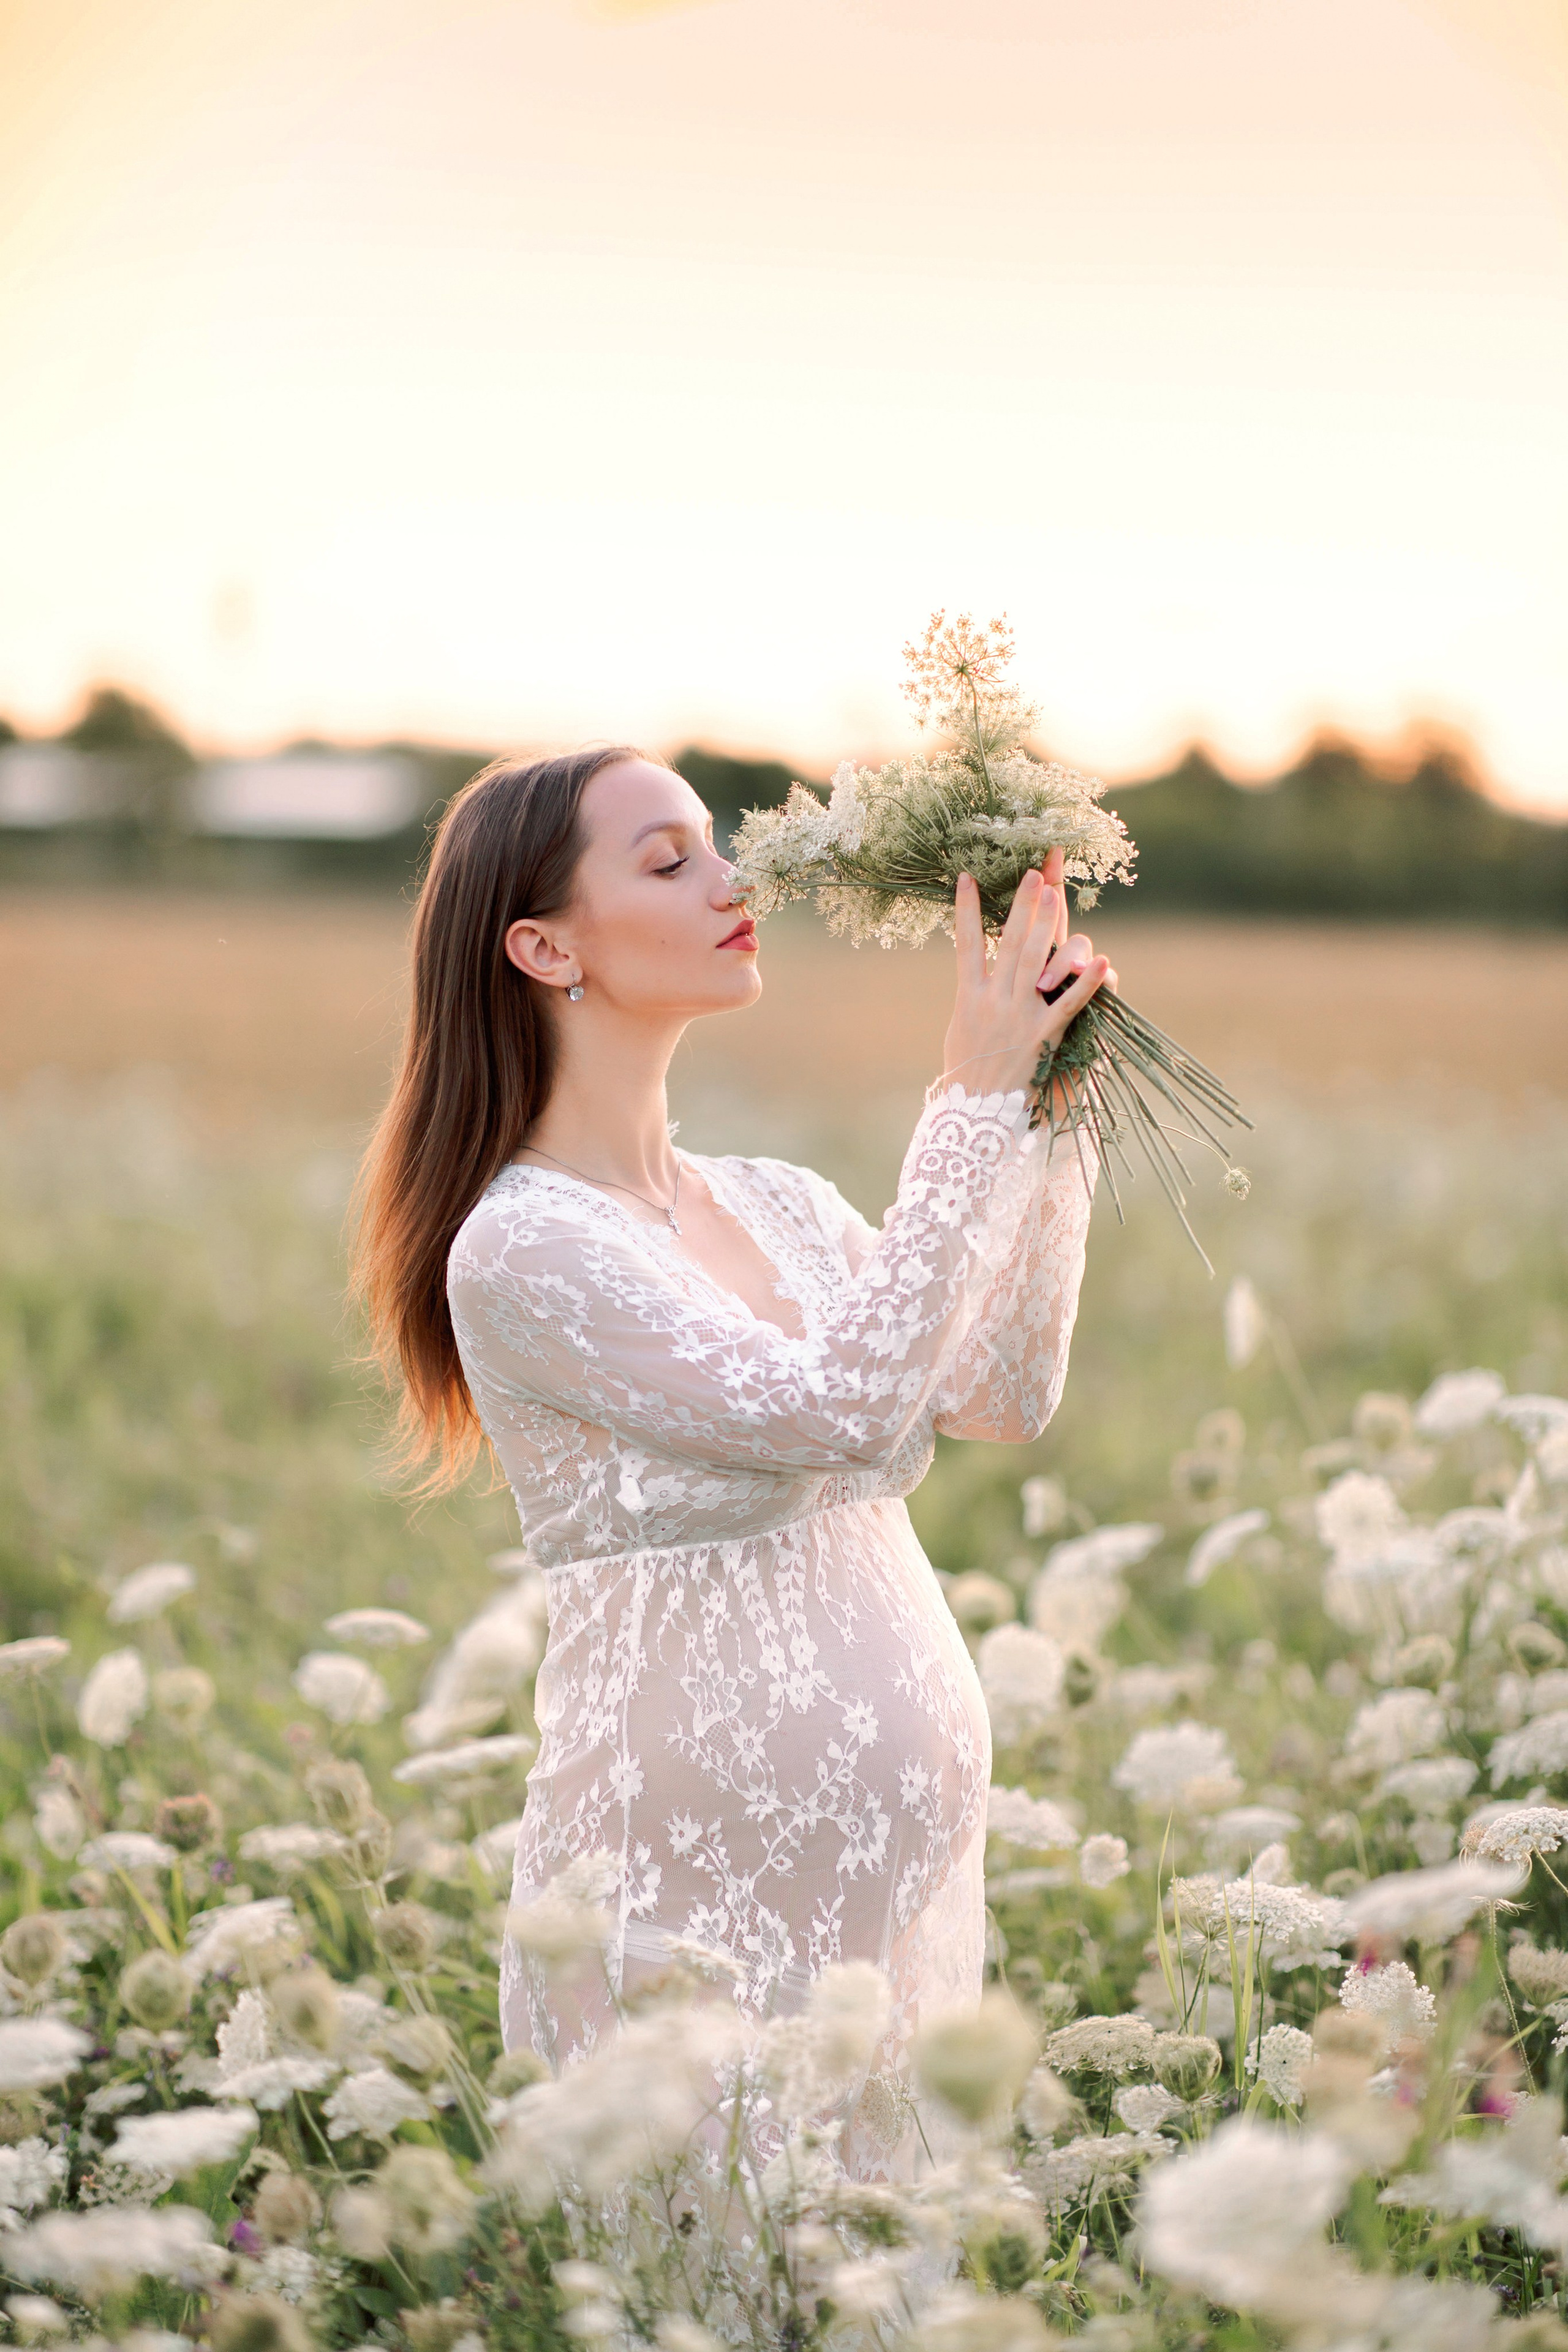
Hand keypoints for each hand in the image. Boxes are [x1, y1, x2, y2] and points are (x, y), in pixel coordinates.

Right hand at [939, 848, 1116, 1102]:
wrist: (975, 1118)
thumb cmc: (967, 1079)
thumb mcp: (960, 1035)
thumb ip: (970, 1003)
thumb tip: (974, 980)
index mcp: (968, 999)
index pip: (966, 944)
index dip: (967, 910)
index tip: (967, 877)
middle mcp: (992, 1001)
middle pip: (1008, 943)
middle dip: (1021, 905)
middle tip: (1031, 873)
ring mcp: (1018, 1017)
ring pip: (1033, 961)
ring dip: (1045, 924)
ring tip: (1053, 893)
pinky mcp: (1043, 1037)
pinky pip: (1068, 1005)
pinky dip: (1085, 983)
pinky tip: (1102, 961)